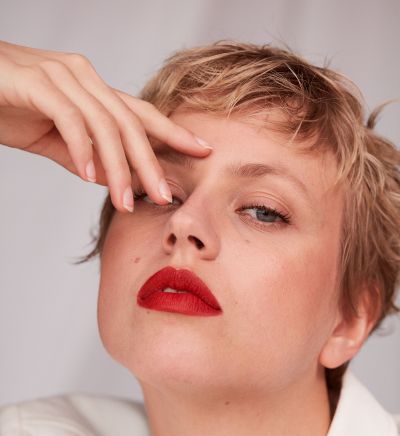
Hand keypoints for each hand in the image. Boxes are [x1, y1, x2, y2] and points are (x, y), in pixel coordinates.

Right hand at [0, 40, 211, 211]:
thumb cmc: (9, 108)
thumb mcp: (53, 138)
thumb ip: (83, 156)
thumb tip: (113, 179)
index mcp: (93, 89)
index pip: (141, 112)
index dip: (174, 132)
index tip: (203, 151)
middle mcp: (85, 77)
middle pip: (130, 122)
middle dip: (150, 162)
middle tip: (165, 197)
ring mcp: (62, 76)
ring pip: (105, 124)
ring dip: (119, 167)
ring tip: (126, 202)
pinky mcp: (37, 83)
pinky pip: (70, 119)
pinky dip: (83, 149)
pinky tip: (90, 177)